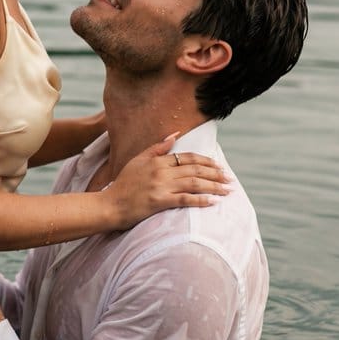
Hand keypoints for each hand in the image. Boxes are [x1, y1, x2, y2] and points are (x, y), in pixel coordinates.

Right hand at [105, 134, 229, 229]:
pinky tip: (213, 202)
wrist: (110, 205)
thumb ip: (157, 147)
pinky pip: (185, 200)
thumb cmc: (123, 184)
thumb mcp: (138, 160)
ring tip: (227, 190)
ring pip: (194, 183)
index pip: (187, 157)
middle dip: (215, 174)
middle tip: (229, 179)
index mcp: (157, 160)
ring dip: (213, 186)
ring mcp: (161, 186)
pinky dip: (201, 200)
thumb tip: (174, 134)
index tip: (219, 166)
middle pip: (195, 170)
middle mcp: (161, 171)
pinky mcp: (160, 201)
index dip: (206, 161)